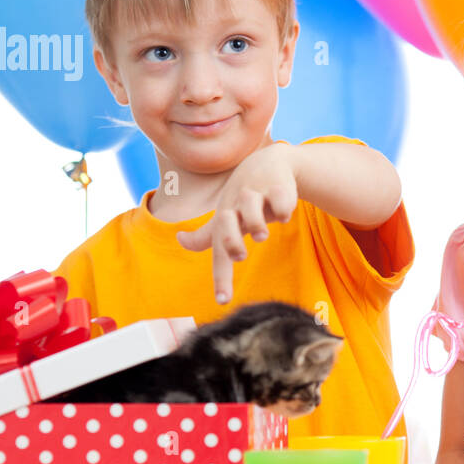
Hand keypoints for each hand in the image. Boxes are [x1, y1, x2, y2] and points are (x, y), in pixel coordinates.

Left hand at [176, 143, 298, 302]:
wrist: (268, 162)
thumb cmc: (245, 195)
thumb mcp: (227, 214)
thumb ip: (207, 234)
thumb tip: (180, 240)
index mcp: (225, 218)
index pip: (218, 250)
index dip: (220, 276)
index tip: (223, 300)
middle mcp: (236, 206)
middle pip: (226, 223)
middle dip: (232, 241)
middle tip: (241, 255)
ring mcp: (257, 194)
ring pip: (253, 211)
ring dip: (257, 226)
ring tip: (263, 235)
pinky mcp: (278, 186)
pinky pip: (281, 200)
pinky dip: (283, 209)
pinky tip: (284, 214)